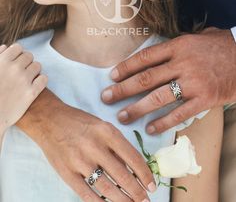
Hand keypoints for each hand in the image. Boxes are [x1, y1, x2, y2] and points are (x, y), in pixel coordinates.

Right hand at [0, 43, 46, 134]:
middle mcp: (14, 68)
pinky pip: (44, 78)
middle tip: (21, 70)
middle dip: (25, 62)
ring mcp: (24, 80)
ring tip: (27, 77)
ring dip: (33, 70)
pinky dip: (40, 80)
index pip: (18, 47)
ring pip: (37, 66)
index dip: (17, 54)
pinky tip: (34, 84)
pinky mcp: (32, 93)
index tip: (15, 61)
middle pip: (29, 56)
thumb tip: (6, 48)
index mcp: (2, 61)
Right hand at [18, 90, 155, 201]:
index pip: (133, 158)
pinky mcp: (67, 172)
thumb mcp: (102, 126)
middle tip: (146, 200)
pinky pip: (86, 194)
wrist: (50, 120)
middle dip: (137, 192)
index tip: (152, 185)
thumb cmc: (79, 121)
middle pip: (122, 176)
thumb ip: (116, 146)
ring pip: (107, 188)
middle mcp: (96, 147)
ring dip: (123, 200)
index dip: (145, 174)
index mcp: (107, 132)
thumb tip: (131, 168)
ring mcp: (80, 161)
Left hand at [101, 28, 235, 133]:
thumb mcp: (195, 38)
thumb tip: (150, 56)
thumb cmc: (218, 47)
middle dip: (123, 90)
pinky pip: (179, 113)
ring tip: (122, 116)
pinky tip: (149, 128)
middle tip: (106, 98)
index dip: (126, 68)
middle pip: (146, 79)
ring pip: (158, 98)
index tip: (111, 77)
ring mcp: (193, 83)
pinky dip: (163, 122)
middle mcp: (183, 64)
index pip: (145, 58)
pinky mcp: (204, 100)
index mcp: (178, 47)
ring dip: (137, 108)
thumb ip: (172, 47)